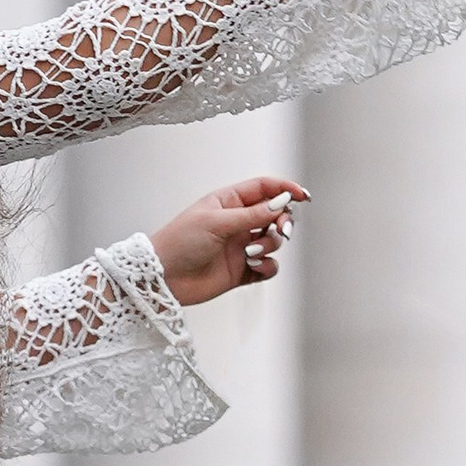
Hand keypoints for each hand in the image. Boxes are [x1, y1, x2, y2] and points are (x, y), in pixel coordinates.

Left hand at [148, 176, 309, 306]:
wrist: (163, 278)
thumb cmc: (180, 242)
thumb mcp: (217, 222)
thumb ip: (252, 214)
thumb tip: (281, 203)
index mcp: (229, 202)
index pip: (264, 188)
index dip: (285, 189)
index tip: (303, 196)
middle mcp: (238, 222)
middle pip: (275, 214)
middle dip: (283, 221)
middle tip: (281, 230)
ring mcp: (241, 246)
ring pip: (274, 240)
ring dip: (270, 245)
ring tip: (251, 253)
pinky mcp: (242, 270)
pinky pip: (268, 266)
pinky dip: (267, 266)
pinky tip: (254, 267)